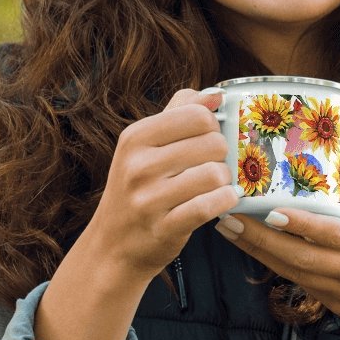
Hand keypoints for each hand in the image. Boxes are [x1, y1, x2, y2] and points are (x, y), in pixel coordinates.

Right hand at [88, 89, 238, 282]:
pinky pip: (210, 205)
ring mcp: (149, 199)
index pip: (197, 115)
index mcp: (135, 138)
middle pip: (212, 142)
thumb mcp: (145, 146)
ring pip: (215, 173)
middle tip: (212, 165)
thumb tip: (216, 94)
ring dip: (225, 180)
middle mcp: (138, 166)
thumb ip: (179, 113)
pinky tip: (223, 200)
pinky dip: (225, 201)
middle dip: (222, 155)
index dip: (212, 126)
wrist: (113, 246)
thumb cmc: (137, 189)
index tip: (207, 139)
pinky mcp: (164, 227)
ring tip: (216, 185)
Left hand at [214, 164, 339, 339]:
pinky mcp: (335, 305)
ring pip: (292, 271)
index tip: (269, 210)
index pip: (332, 235)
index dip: (299, 224)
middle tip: (227, 217)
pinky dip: (274, 265)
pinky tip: (253, 248)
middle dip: (259, 238)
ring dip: (257, 251)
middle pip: (299, 256)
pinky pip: (299, 283)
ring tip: (228, 229)